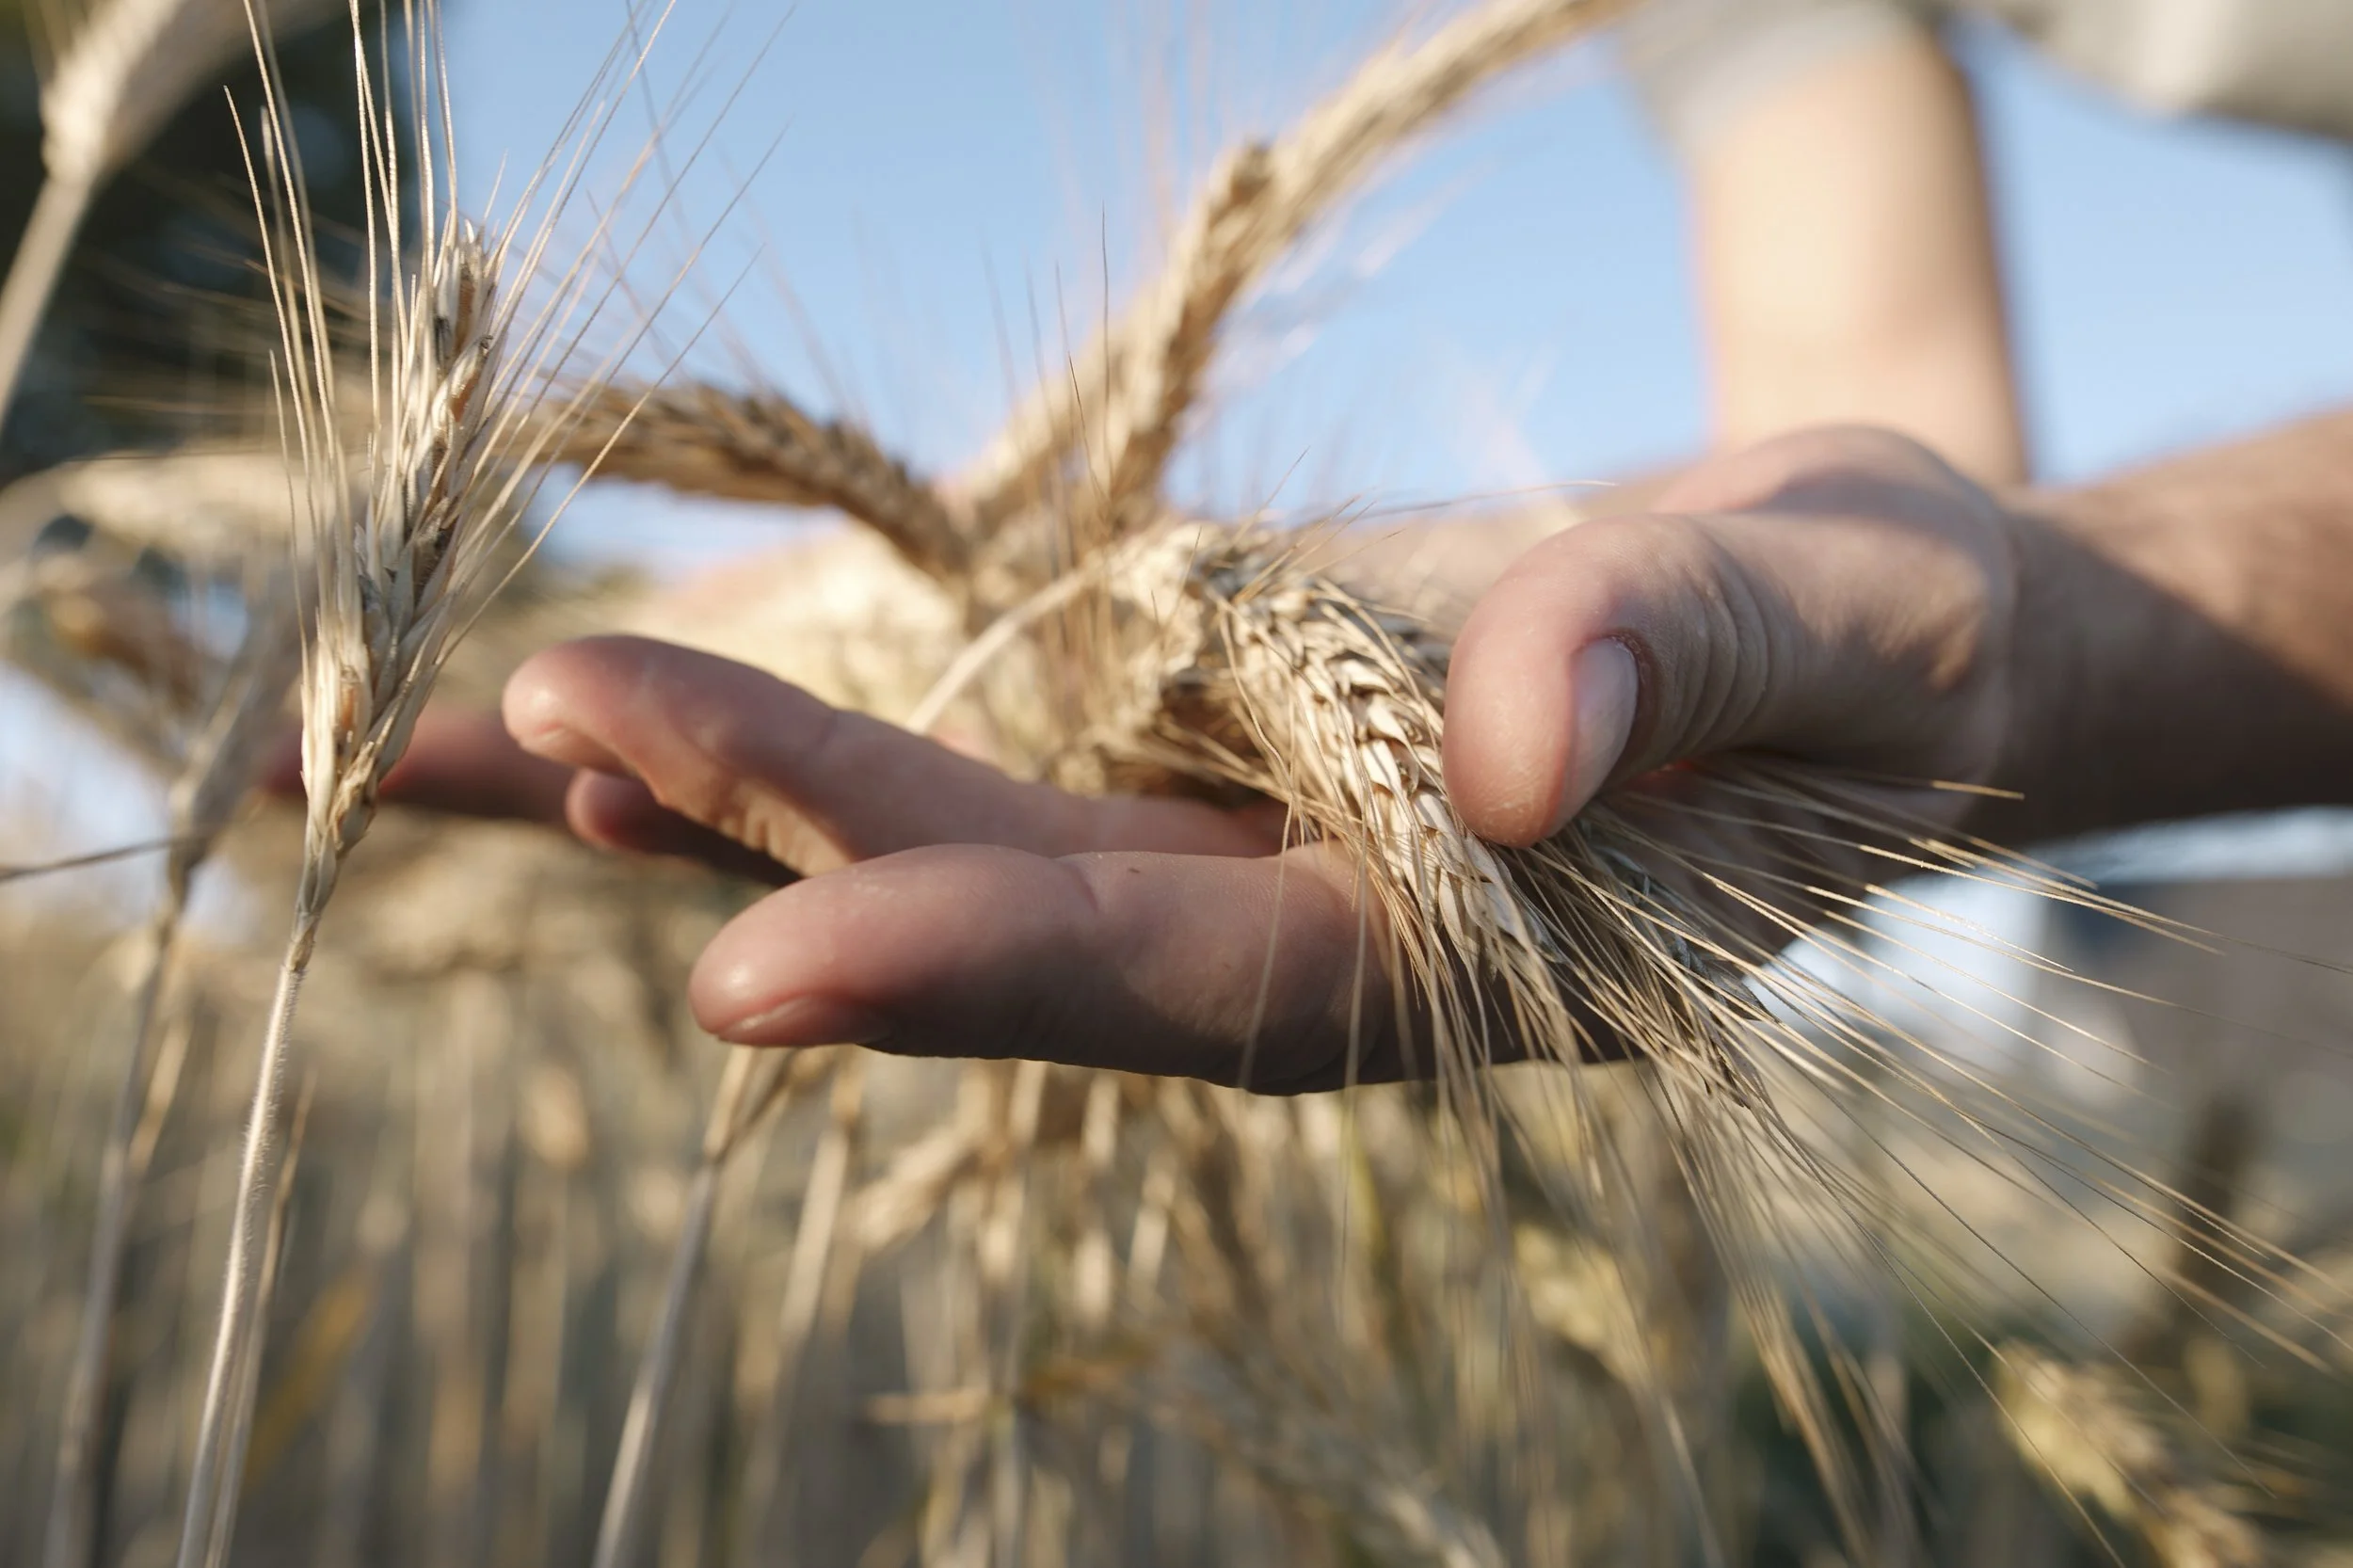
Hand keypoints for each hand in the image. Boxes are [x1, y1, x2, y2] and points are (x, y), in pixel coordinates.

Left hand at [388, 427, 2029, 1088]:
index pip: (1201, 986)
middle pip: (1028, 917)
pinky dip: (850, 745)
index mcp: (1464, 958)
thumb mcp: (1853, 624)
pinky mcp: (1233, 753)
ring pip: (985, 844)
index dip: (988, 970)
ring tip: (538, 739)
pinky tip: (681, 734)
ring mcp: (1262, 849)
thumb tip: (1514, 752)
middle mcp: (1321, 932)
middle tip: (547, 746)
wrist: (1887, 633)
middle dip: (796, 844)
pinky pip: (1017, 756)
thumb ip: (1692, 669)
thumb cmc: (1904, 641)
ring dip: (765, 802)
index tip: (756, 966)